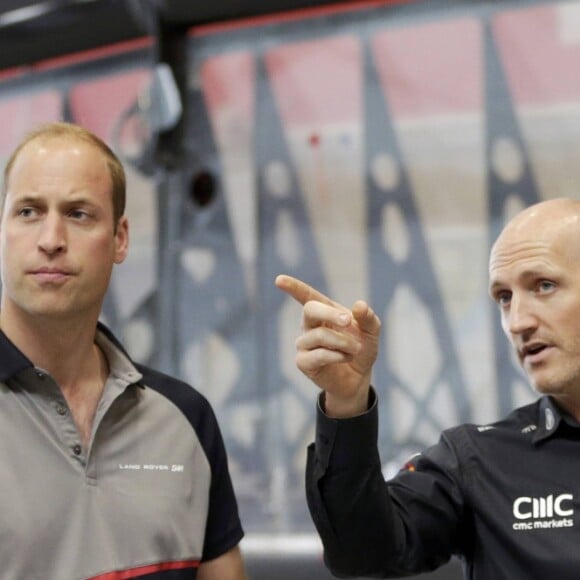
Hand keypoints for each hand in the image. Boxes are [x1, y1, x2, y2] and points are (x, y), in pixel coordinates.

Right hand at [275, 274, 380, 417]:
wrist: (358, 378)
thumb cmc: (361, 349)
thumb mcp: (371, 332)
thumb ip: (368, 318)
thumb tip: (359, 305)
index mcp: (324, 312)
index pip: (306, 296)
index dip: (293, 287)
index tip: (279, 280)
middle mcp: (310, 325)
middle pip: (310, 310)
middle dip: (329, 313)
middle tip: (348, 320)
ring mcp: (304, 344)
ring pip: (319, 335)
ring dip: (342, 342)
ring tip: (356, 349)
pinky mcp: (304, 362)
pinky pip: (319, 355)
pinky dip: (337, 355)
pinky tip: (345, 358)